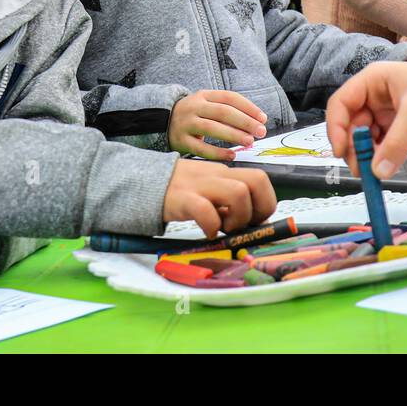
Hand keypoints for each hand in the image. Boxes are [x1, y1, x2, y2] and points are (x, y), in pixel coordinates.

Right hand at [162, 159, 277, 238]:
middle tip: (244, 225)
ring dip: (238, 218)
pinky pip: (206, 211)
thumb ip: (228, 201)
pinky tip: (206, 232)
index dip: (265, 203)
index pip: (261, 179)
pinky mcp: (183, 199)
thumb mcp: (208, 189)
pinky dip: (212, 226)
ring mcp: (200, 185)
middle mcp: (217, 175)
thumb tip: (252, 221)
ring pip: (238, 193)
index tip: (254, 221)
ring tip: (223, 228)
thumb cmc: (179, 190)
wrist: (142, 181)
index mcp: (225, 173)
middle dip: (260, 208)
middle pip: (258, 180)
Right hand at [169, 89, 267, 160]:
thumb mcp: (206, 105)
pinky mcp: (180, 141)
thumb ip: (228, 111)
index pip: (229, 97)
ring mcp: (185, 123)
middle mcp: (193, 107)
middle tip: (260, 132)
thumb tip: (257, 122)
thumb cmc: (194, 115)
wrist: (160, 122)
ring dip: (233, 135)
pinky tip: (232, 155)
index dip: (248, 107)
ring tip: (249, 142)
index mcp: (203, 95)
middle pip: (222, 112)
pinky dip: (218, 152)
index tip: (263, 118)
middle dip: (244, 122)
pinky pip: (201, 148)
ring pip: (212, 128)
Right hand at [326, 60, 406, 179]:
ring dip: (365, 155)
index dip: (336, 127)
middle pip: (350, 125)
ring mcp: (387, 113)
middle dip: (352, 147)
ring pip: (364, 138)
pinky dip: (380, 157)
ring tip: (371, 173)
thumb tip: (377, 171)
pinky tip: (384, 167)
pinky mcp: (399, 127)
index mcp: (373, 81)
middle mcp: (375, 96)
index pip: (341, 104)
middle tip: (360, 170)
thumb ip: (397, 144)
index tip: (340, 151)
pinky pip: (381, 145)